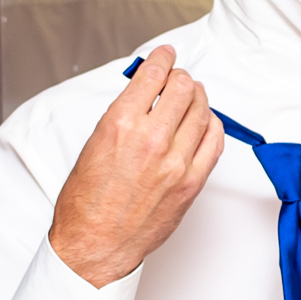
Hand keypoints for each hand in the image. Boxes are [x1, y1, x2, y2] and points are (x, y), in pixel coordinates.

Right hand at [49, 46, 225, 287]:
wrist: (95, 244)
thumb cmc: (86, 201)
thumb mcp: (94, 145)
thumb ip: (123, 116)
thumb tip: (144, 94)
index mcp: (120, 125)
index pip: (152, 76)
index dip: (162, 59)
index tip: (166, 55)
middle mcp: (151, 140)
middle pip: (183, 88)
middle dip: (181, 77)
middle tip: (178, 77)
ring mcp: (176, 162)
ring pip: (202, 111)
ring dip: (198, 98)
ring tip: (192, 96)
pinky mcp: (191, 182)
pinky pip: (214, 142)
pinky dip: (212, 125)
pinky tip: (206, 122)